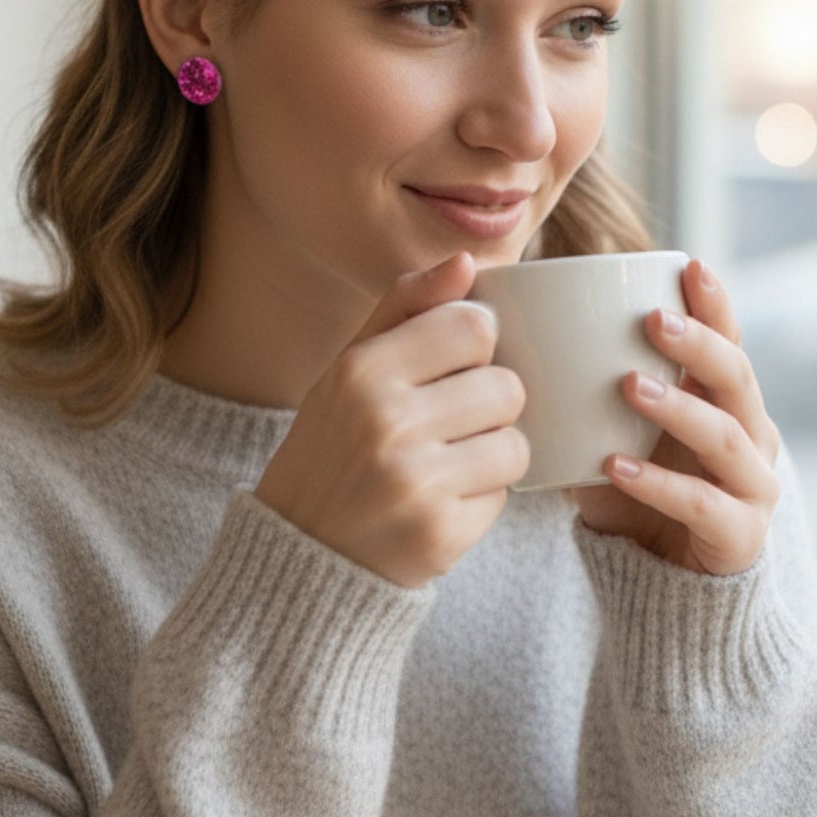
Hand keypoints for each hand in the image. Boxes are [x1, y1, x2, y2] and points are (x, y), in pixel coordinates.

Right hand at [254, 251, 528, 588]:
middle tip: (448, 426)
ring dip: (493, 455)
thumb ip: (406, 307)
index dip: (476, 347)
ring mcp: (415, 483)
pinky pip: (503, 497)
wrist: (301, 554)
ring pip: (516, 445)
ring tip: (447, 465)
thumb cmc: (333, 447)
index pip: (474, 326)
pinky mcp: (440, 535)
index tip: (452, 369)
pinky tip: (439, 503)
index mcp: (362, 371)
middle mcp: (386, 422)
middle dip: (489, 406)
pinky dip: (480, 500)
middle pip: (506, 387)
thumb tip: (469, 262)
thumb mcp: (349, 368)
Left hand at [575, 258, 781, 574]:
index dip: (714, 305)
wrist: (667, 585)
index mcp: (724, 403)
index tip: (689, 266)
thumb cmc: (634, 493)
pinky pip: (701, 504)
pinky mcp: (739, 536)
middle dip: (700, 344)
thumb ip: (584, 389)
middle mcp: (751, 436)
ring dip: (677, 407)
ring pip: (725, 437)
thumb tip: (514, 332)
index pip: (728, 341)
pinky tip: (614, 465)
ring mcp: (751, 487)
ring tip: (628, 386)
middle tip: (653, 320)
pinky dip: (656, 484)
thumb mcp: (610, 432)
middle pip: (737, 379)